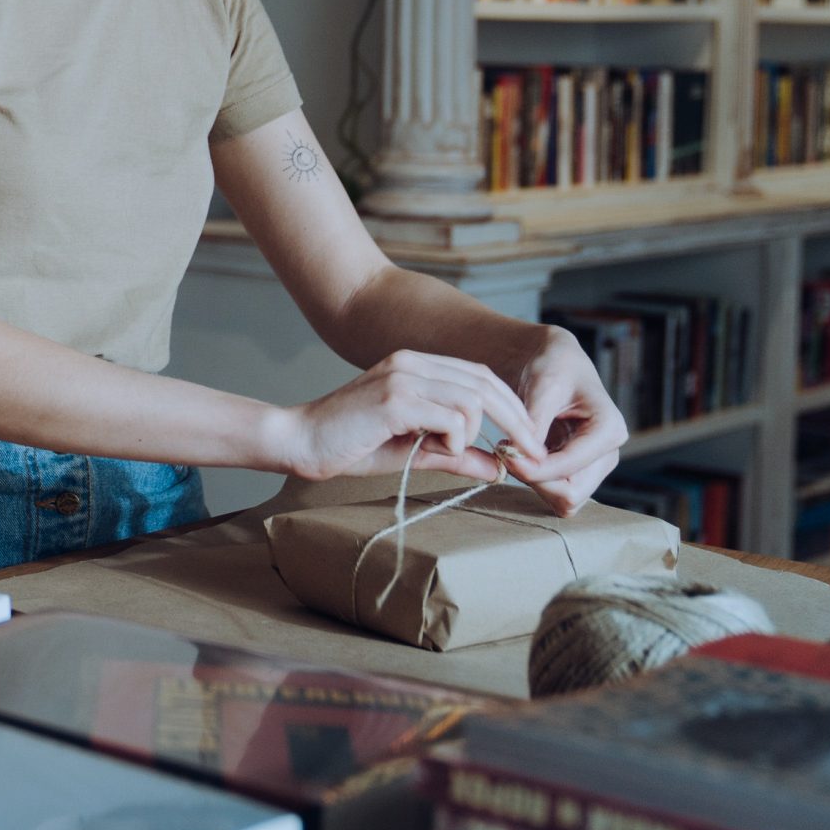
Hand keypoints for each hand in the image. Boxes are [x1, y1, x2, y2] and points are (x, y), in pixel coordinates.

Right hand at [278, 350, 549, 484]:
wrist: (299, 441)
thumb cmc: (349, 445)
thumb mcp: (413, 450)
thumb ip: (455, 454)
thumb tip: (500, 467)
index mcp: (415, 365)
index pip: (481, 375)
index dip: (512, 407)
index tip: (529, 442)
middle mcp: (411, 362)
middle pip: (486, 383)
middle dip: (516, 422)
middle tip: (531, 455)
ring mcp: (402, 377)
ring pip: (472, 401)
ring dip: (471, 436)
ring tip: (447, 454)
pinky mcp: (394, 400)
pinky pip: (450, 418)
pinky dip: (455, 442)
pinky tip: (436, 452)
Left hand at [495, 326, 627, 515]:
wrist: (555, 361)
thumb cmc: (553, 365)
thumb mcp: (543, 386)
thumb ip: (534, 423)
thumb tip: (521, 456)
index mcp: (609, 430)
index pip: (570, 469)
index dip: (534, 468)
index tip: (504, 452)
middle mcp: (608, 453)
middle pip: (571, 494)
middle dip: (534, 480)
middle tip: (505, 454)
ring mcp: (595, 465)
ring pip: (564, 500)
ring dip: (533, 482)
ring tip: (511, 451)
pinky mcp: (580, 470)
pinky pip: (557, 493)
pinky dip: (535, 481)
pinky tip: (519, 456)